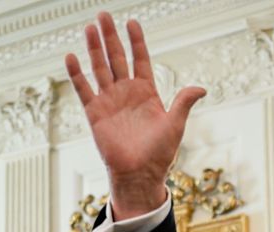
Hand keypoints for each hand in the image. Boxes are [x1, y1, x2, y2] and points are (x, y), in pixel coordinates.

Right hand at [65, 14, 205, 219]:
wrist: (139, 175)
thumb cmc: (159, 154)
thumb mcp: (175, 125)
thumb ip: (184, 103)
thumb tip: (201, 88)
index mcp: (146, 92)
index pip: (140, 60)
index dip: (136, 42)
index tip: (132, 22)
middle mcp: (126, 93)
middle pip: (116, 58)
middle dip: (111, 37)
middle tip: (103, 15)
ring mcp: (109, 101)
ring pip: (100, 68)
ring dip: (94, 48)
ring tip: (89, 28)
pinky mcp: (95, 113)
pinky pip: (84, 90)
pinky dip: (77, 74)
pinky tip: (71, 57)